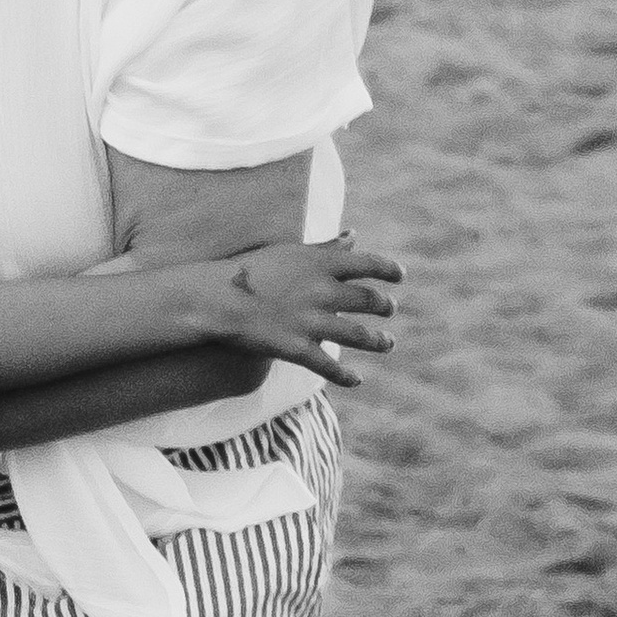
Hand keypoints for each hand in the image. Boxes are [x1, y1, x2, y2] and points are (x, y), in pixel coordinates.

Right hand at [204, 234, 401, 383]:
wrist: (216, 299)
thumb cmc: (248, 270)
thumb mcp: (290, 251)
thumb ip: (325, 247)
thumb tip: (353, 236)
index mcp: (322, 263)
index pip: (369, 265)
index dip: (388, 271)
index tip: (399, 276)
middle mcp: (324, 291)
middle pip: (368, 301)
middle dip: (384, 306)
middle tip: (391, 309)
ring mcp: (312, 322)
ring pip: (359, 335)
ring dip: (378, 341)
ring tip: (388, 343)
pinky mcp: (298, 348)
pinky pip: (329, 366)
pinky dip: (346, 376)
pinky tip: (357, 380)